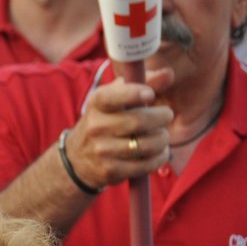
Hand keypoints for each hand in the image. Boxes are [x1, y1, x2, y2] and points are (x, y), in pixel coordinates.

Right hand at [67, 68, 175, 189]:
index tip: (150, 94)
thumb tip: (168, 74)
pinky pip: (144, 165)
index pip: (113, 96)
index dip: (134, 94)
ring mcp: (102, 151)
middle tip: (167, 115)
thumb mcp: (115, 98)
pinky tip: (160, 152)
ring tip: (163, 136)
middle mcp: (96, 126)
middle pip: (138, 122)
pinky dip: (159, 158)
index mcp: (97, 103)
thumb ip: (142, 83)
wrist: (77, 158)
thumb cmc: (106, 120)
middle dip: (161, 117)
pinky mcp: (110, 171)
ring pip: (145, 145)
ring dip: (162, 140)